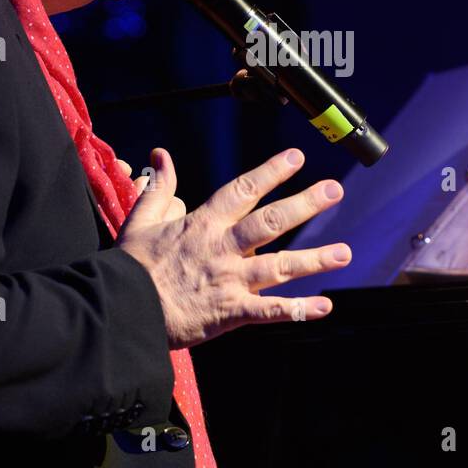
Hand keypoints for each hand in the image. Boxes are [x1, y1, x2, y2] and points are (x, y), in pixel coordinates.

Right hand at [116, 146, 350, 348]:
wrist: (122, 309)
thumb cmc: (131, 267)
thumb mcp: (141, 220)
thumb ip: (159, 187)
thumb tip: (163, 154)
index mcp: (203, 223)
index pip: (243, 190)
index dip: (271, 172)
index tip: (296, 157)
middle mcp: (221, 248)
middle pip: (269, 221)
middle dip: (304, 204)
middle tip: (334, 190)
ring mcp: (228, 280)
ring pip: (278, 266)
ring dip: (313, 260)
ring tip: (344, 253)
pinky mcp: (229, 312)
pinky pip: (268, 312)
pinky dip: (296, 311)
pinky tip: (323, 307)